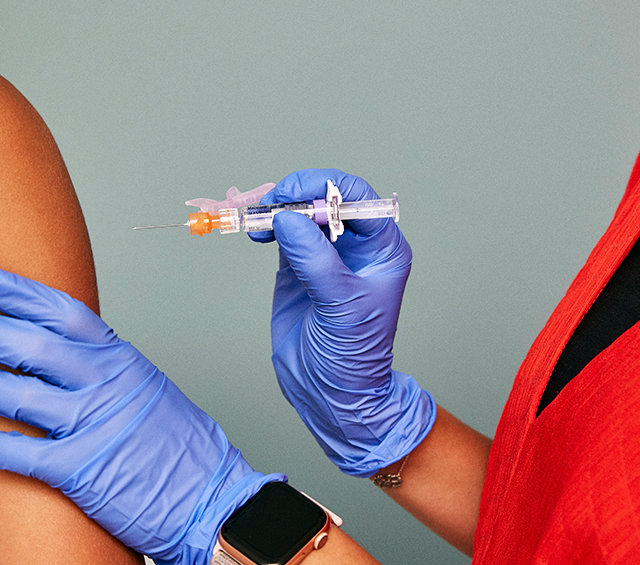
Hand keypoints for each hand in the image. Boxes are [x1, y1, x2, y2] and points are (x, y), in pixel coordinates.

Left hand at [0, 266, 282, 564]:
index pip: (62, 312)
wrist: (215, 498)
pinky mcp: (82, 471)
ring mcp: (94, 426)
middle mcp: (107, 385)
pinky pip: (22, 453)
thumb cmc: (184, 449)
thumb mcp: (149, 390)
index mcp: (123, 360)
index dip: (17, 292)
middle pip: (29, 345)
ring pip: (17, 394)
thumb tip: (61, 357)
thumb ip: (107, 370)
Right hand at [253, 169, 434, 476]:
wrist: (330, 393)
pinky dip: (266, 224)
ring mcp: (326, 254)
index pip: (358, 199)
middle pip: (326, 198)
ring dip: (277, 207)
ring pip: (301, 211)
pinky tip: (256, 230)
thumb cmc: (353, 355)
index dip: (326, 189)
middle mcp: (357, 246)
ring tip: (257, 219)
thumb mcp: (341, 305)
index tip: (295, 197)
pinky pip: (283, 231)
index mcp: (383, 249)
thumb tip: (288, 218)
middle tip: (270, 203)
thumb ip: (316, 260)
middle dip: (296, 194)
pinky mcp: (298, 265)